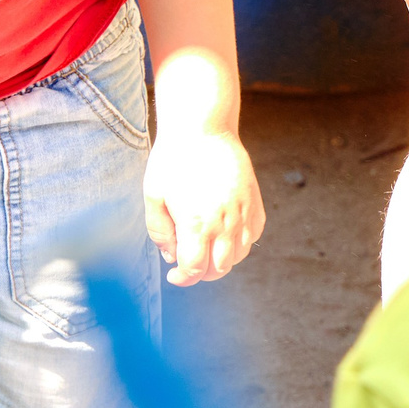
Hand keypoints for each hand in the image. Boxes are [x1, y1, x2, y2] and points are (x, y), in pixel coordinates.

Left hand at [142, 126, 262, 286]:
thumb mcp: (153, 196)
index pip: (195, 270)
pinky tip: (223, 234)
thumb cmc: (173, 160)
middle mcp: (225, 223)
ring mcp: (244, 213)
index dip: (184, 278)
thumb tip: (171, 256)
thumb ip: (159, 232)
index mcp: (197, 224)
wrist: (203, 129)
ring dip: (221, 260)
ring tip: (204, 248)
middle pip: (219, 269)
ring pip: (239, 256)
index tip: (175, 276)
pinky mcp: (255, 203)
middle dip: (202, 273)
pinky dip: (239, 244)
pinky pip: (252, 236)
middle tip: (187, 263)